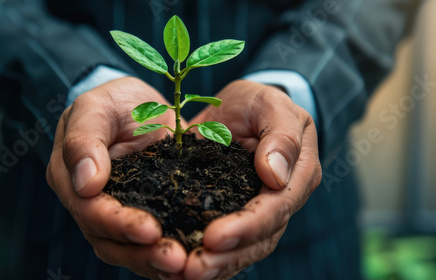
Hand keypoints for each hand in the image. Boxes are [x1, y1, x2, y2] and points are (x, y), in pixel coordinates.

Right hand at [46, 77, 186, 278]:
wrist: (137, 105)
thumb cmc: (113, 101)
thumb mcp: (96, 107)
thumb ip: (85, 140)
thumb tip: (86, 185)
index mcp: (71, 179)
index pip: (90, 211)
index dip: (118, 224)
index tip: (150, 230)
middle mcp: (89, 203)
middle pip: (108, 240)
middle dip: (141, 253)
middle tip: (175, 260)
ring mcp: (116, 211)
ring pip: (128, 249)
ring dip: (155, 261)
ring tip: (185, 267)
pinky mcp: (144, 212)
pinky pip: (150, 241)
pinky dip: (167, 252)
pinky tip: (191, 259)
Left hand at [182, 80, 321, 278]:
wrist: (241, 108)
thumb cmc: (259, 103)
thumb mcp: (271, 105)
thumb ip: (280, 136)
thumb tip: (274, 176)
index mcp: (297, 175)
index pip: (276, 208)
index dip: (247, 227)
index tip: (214, 237)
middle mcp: (281, 200)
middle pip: (260, 238)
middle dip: (227, 257)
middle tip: (191, 269)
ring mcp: (258, 210)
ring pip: (243, 249)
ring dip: (216, 265)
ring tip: (184, 275)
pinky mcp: (233, 213)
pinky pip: (225, 243)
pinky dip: (208, 258)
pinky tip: (181, 269)